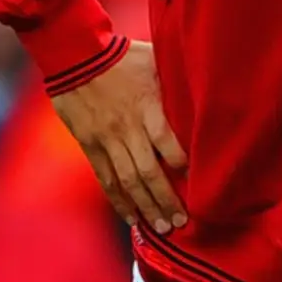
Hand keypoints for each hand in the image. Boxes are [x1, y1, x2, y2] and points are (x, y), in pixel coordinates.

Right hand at [48, 41, 187, 235]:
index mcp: (147, 106)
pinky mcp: (90, 145)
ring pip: (127, 181)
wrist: (75, 54)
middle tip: (182, 221)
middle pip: (149, 172)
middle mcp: (127, 128)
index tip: (198, 183)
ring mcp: (106, 139)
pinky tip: (131, 218)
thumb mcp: (156, 60)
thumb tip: (206, 86)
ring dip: (145, 207)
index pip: (168, 143)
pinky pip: (105, 179)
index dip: (183, 165)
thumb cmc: (122, 55)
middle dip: (166, 200)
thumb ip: (176, 82)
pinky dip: (119, 201)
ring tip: (162, 227)